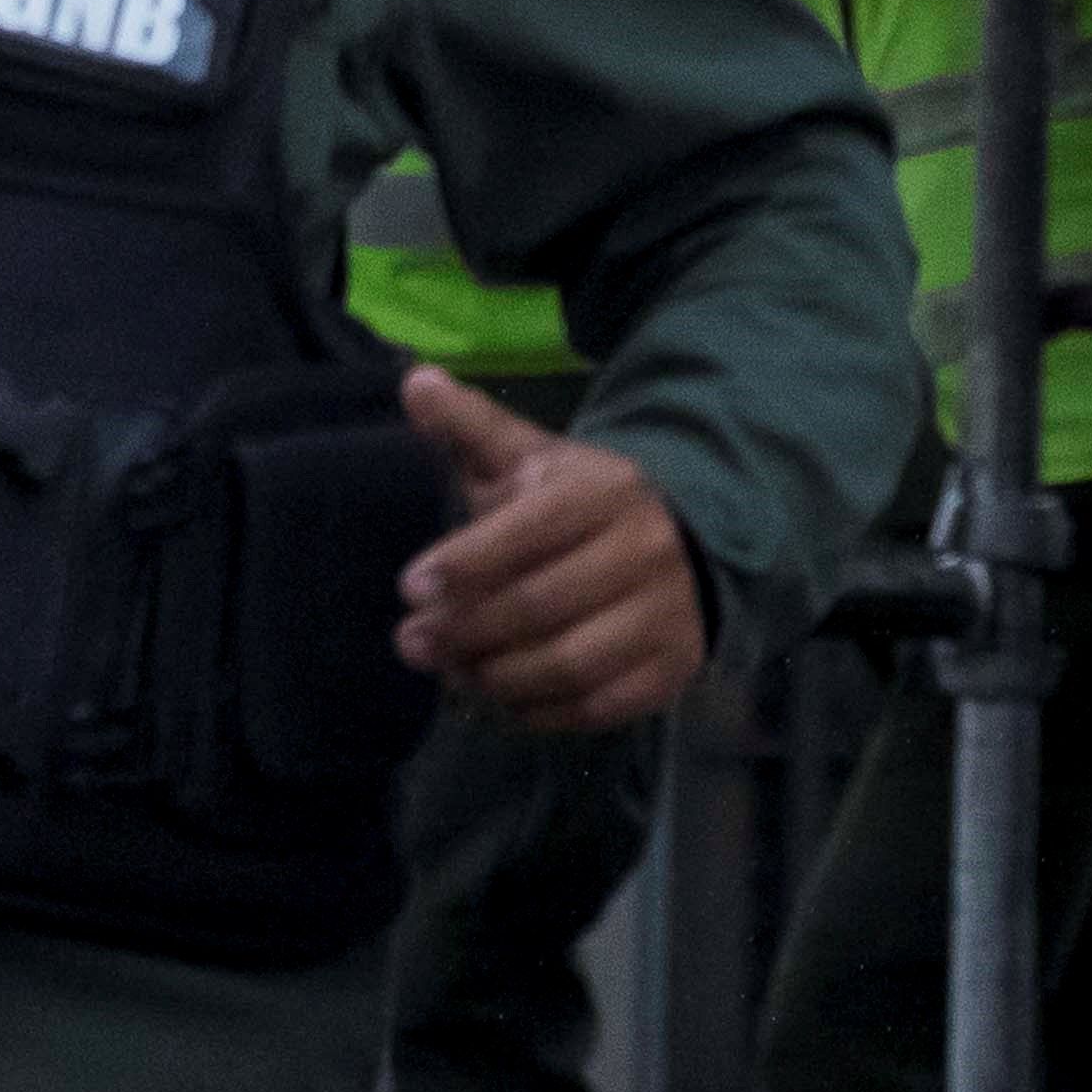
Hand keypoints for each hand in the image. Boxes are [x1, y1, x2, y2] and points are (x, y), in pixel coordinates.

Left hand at [392, 366, 708, 732]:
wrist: (681, 544)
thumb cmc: (578, 502)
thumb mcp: (529, 456)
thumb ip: (471, 425)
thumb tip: (414, 380)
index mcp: (605, 493)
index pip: (529, 531)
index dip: (466, 564)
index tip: (410, 588)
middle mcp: (644, 552)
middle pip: (541, 605)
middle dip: (465, 629)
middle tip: (412, 641)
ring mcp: (666, 615)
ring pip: (569, 663)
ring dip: (496, 676)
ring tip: (450, 670)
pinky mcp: (672, 669)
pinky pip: (598, 706)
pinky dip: (539, 711)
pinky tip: (499, 697)